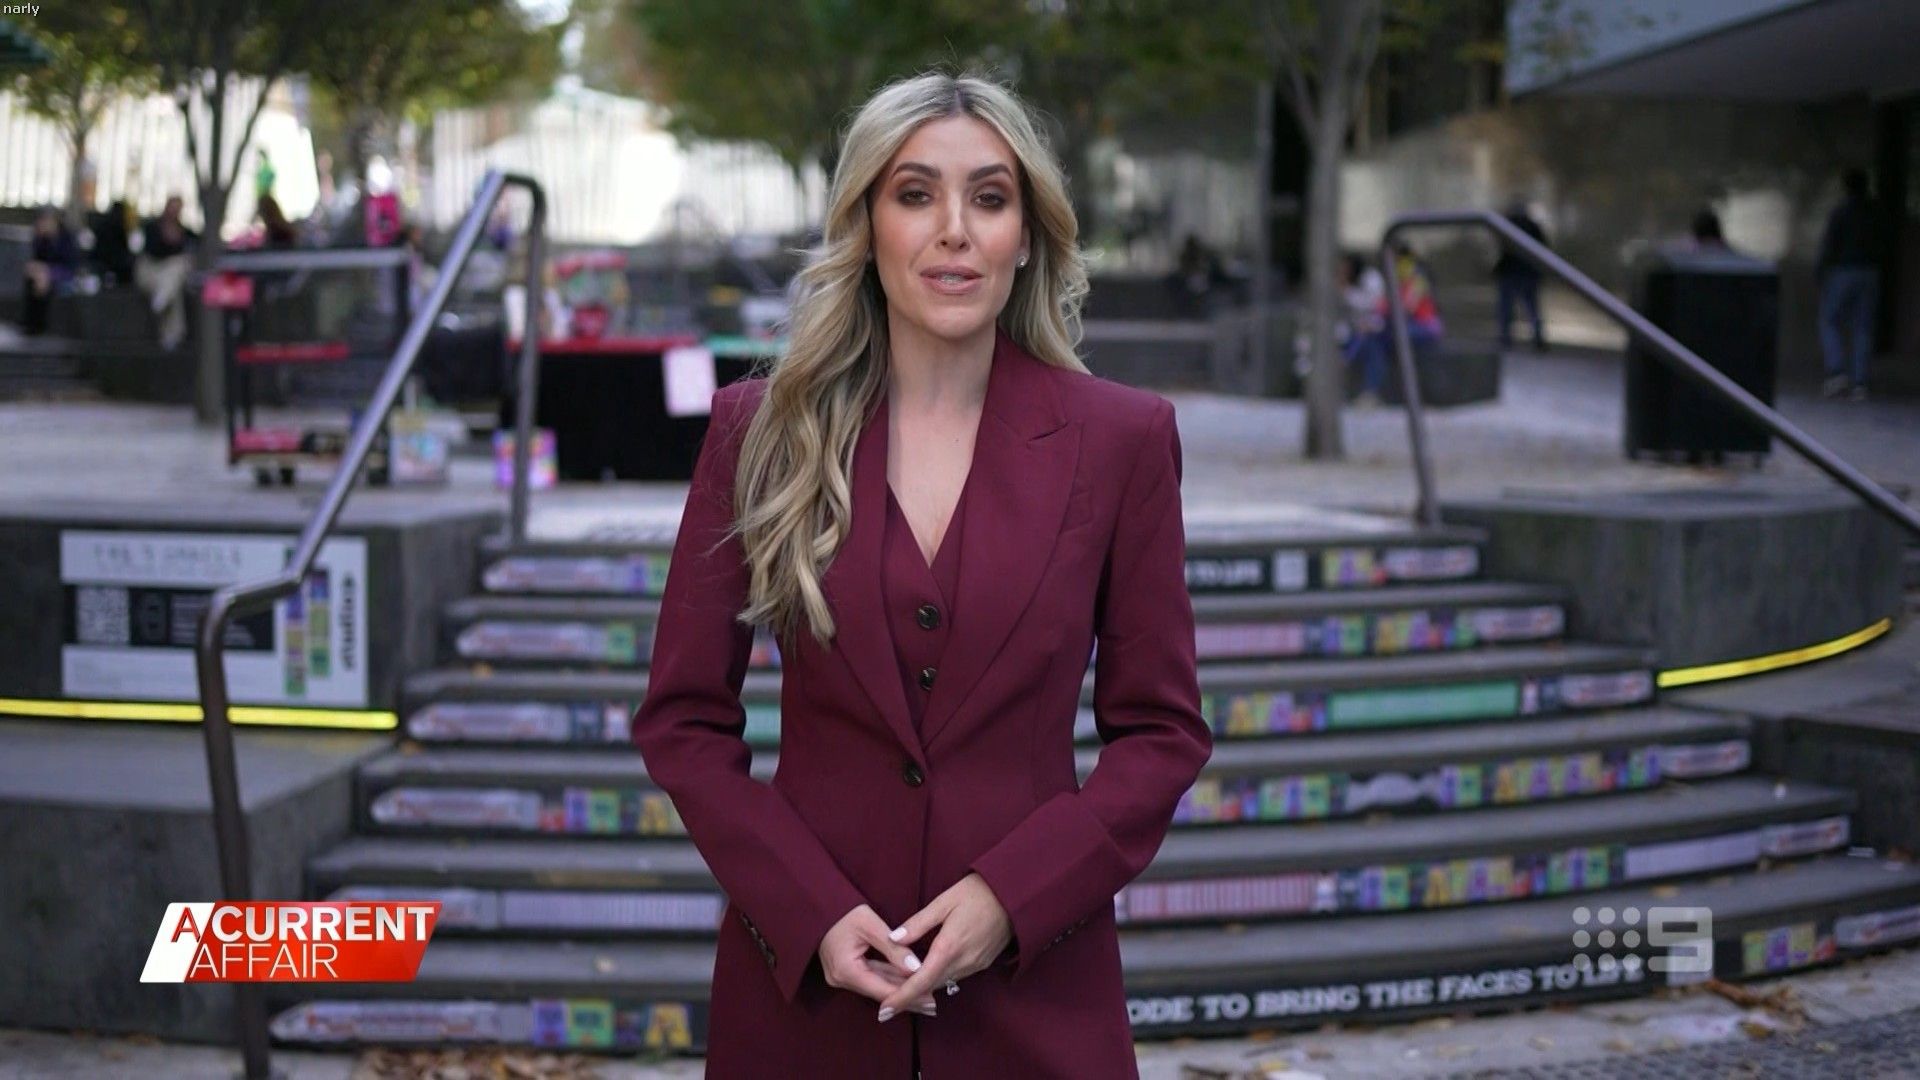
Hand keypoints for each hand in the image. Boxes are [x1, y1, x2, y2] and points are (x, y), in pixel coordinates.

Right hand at [817, 904, 937, 1016]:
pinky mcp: (844, 972)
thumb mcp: (870, 924)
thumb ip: (894, 948)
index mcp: (846, 970)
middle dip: (907, 997)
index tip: (930, 999)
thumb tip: (917, 968)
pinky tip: (907, 984)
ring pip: (876, 986)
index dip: (908, 995)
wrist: (818, 907)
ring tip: (926, 997)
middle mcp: (841, 979)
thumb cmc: (843, 911)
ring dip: (900, 990)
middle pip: (880, 993)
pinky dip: (889, 980)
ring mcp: (840, 978)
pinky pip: (870, 979)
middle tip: (933, 1004)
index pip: (882, 990)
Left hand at [876, 873, 1011, 1019]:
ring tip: (901, 984)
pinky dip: (939, 977)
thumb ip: (918, 923)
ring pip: (943, 983)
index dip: (901, 997)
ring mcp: (975, 965)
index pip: (921, 981)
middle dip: (907, 993)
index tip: (884, 1010)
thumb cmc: (978, 892)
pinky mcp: (983, 963)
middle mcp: (963, 962)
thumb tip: (893, 939)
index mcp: (949, 947)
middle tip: (885, 996)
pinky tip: (927, 971)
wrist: (1016, 896)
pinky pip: (955, 976)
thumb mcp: (944, 901)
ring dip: (923, 986)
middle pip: (930, 986)